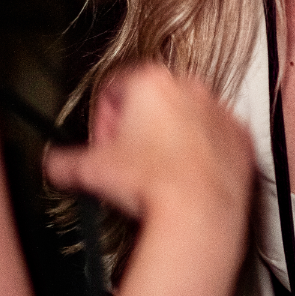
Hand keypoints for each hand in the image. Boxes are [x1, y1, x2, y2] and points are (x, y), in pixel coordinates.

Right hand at [45, 65, 253, 225]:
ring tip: (157, 174)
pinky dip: (202, 154)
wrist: (199, 212)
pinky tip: (186, 179)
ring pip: (185, 118)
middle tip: (128, 162)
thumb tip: (54, 165)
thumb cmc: (152, 185)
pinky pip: (215, 139)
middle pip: (151, 102)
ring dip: (169, 141)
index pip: (114, 90)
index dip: (103, 121)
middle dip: (136, 130)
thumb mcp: (91, 171)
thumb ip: (63, 161)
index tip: (104, 145)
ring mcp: (218, 111)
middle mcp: (189, 88)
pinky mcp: (240, 137)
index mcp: (150, 82)